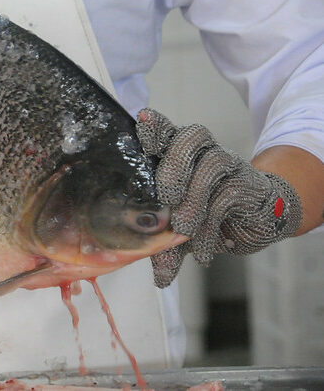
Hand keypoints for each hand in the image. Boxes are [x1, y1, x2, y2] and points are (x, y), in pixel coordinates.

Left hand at [135, 108, 301, 287]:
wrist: (257, 218)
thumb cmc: (206, 215)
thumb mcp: (180, 232)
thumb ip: (166, 247)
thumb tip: (161, 279)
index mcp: (176, 153)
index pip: (166, 131)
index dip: (156, 126)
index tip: (143, 120)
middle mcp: (202, 151)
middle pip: (189, 137)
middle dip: (174, 163)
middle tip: (165, 195)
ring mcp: (227, 164)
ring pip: (212, 163)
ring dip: (194, 198)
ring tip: (183, 228)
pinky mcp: (247, 183)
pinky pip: (229, 198)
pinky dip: (211, 227)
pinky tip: (202, 252)